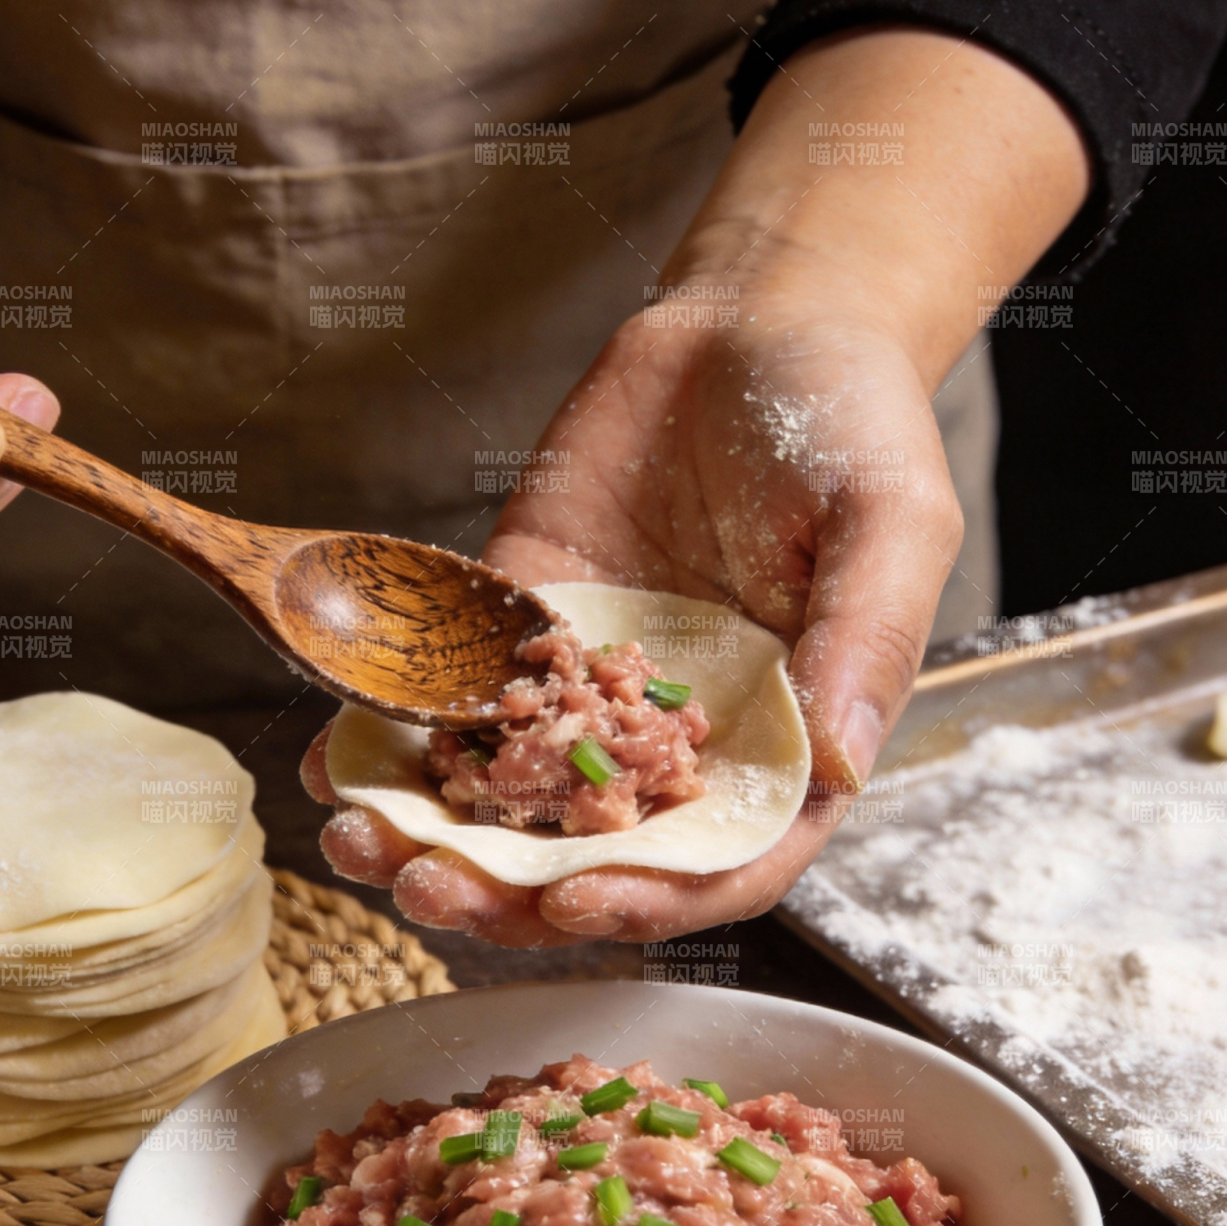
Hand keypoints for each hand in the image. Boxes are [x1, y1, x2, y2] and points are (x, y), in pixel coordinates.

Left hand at [306, 304, 957, 944]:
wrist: (754, 321)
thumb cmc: (853, 419)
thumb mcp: (893, 521)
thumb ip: (868, 639)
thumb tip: (836, 757)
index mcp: (779, 739)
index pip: (716, 861)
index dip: (646, 899)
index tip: (568, 903)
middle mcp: (677, 734)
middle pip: (589, 847)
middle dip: (506, 885)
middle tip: (427, 889)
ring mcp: (590, 683)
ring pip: (507, 789)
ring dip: (431, 830)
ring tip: (355, 841)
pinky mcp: (523, 623)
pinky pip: (454, 694)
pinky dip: (394, 735)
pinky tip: (333, 756)